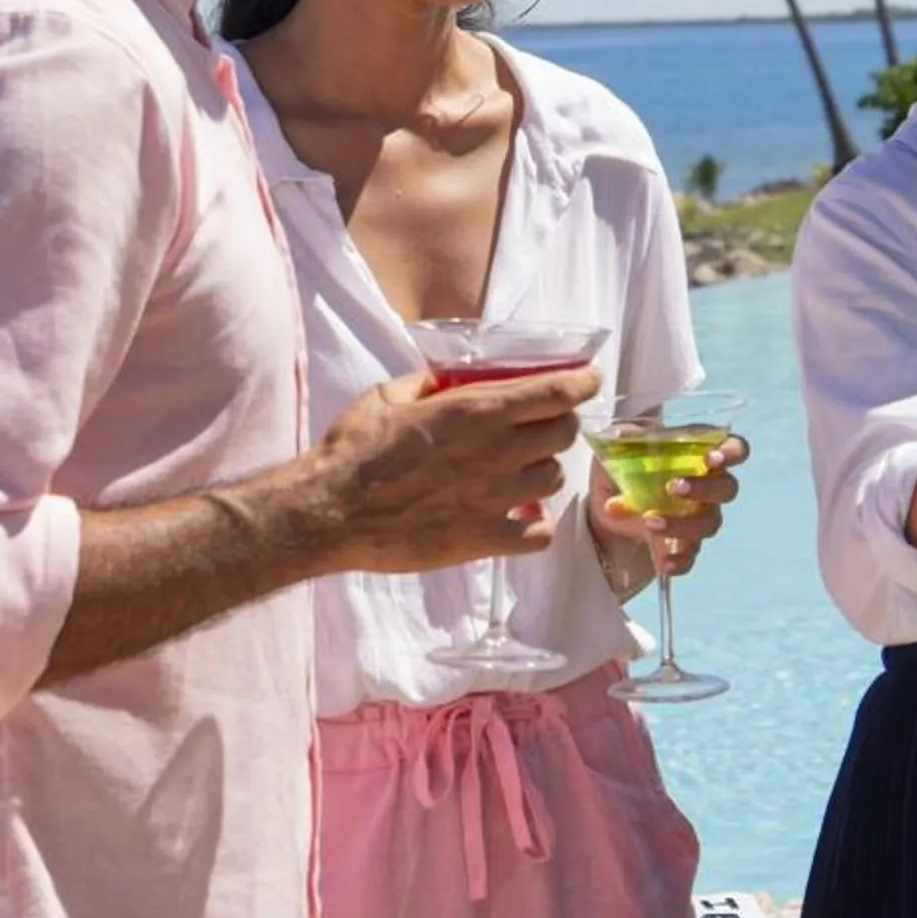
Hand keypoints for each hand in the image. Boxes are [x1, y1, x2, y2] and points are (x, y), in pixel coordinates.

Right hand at [311, 366, 596, 571]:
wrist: (328, 513)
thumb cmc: (352, 450)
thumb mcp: (387, 396)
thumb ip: (427, 383)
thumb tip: (446, 379)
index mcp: (478, 411)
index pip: (560, 392)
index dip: (583, 383)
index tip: (588, 380)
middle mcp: (498, 451)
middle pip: (565, 433)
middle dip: (558, 425)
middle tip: (539, 428)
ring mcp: (496, 498)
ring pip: (555, 479)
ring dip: (542, 471)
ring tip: (517, 473)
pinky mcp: (485, 538)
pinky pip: (539, 534)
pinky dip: (535, 525)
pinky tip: (517, 517)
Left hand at [595, 433, 751, 577]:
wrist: (605, 505)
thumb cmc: (625, 465)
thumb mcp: (619, 448)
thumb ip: (625, 439)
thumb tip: (622, 435)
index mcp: (700, 454)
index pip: (735, 449)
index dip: (732, 453)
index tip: (712, 458)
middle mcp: (708, 486)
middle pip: (727, 488)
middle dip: (704, 488)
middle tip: (673, 487)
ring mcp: (698, 517)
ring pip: (709, 524)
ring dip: (683, 523)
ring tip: (650, 521)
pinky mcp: (683, 545)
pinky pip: (691, 556)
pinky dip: (680, 560)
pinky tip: (662, 561)